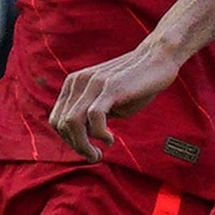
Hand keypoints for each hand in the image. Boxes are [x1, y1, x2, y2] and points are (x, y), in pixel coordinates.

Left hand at [51, 39, 180, 154]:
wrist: (158, 58)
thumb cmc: (136, 84)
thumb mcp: (109, 101)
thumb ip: (93, 116)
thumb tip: (82, 139)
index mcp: (74, 84)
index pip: (56, 119)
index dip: (69, 140)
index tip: (88, 148)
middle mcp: (78, 81)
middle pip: (61, 124)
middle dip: (76, 146)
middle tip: (95, 156)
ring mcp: (93, 83)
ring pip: (72, 122)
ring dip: (83, 145)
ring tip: (98, 154)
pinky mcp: (110, 87)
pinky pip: (94, 116)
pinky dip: (99, 134)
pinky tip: (110, 139)